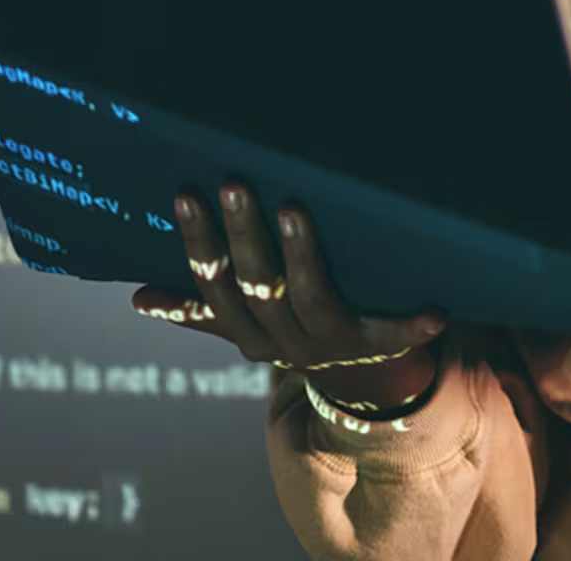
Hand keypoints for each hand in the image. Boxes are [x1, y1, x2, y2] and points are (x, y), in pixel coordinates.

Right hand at [131, 181, 446, 412]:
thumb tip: (137, 300)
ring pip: (310, 299)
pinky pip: (395, 334)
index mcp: (250, 335)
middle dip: (245, 234)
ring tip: (295, 209)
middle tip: (235, 183)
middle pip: (258, 287)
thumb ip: (199, 312)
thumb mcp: (248, 327)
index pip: (214, 286)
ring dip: (302, 255)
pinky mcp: (379, 347)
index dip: (199, 243)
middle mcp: (286, 344)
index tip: (186, 195)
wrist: (364, 388)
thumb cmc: (299, 334)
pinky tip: (433, 309)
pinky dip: (412, 324)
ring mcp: (333, 346)